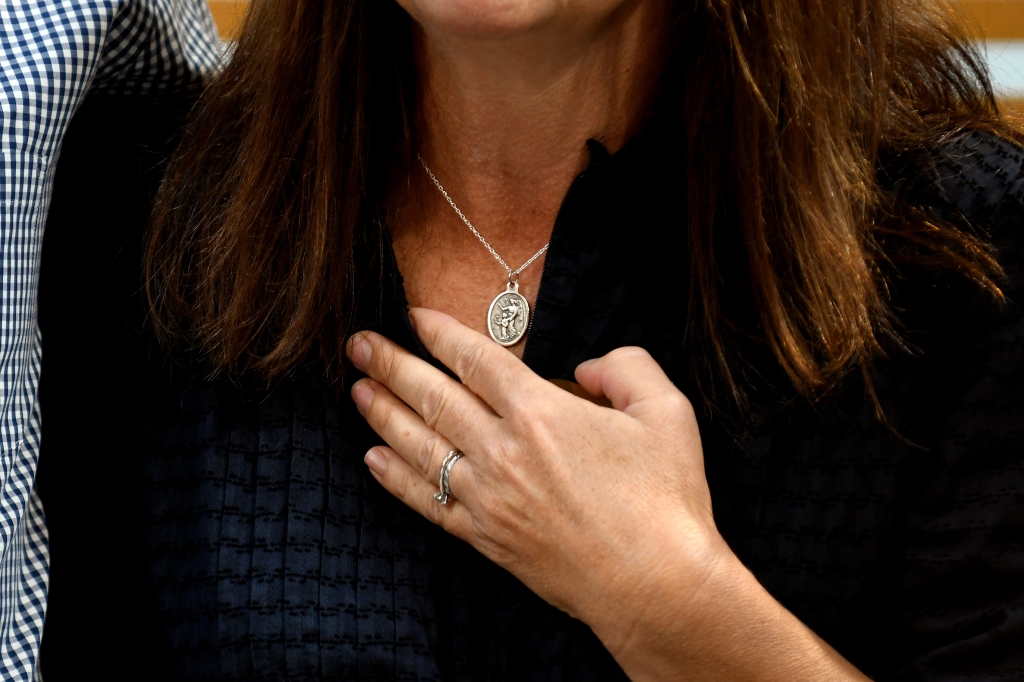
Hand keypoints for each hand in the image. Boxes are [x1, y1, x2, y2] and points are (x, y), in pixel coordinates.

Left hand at [346, 309, 867, 680]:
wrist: (657, 587)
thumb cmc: (667, 500)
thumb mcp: (667, 412)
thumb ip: (626, 367)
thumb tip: (586, 367)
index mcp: (541, 413)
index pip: (476, 359)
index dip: (440, 332)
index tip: (413, 314)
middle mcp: (503, 451)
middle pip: (434, 396)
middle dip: (392, 364)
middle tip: (359, 343)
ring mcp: (488, 498)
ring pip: (419, 446)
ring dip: (382, 414)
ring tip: (357, 389)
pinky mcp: (486, 538)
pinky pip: (427, 503)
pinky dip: (395, 480)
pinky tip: (372, 460)